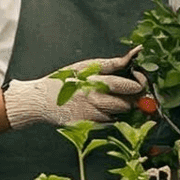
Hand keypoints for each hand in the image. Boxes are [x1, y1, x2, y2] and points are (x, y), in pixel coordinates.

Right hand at [3, 55, 144, 129]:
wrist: (40, 101)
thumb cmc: (63, 81)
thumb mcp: (86, 66)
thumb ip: (113, 63)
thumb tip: (137, 51)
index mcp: (97, 82)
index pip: (130, 86)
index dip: (139, 84)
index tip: (138, 82)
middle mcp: (96, 101)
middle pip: (128, 104)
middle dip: (129, 99)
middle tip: (123, 93)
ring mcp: (92, 117)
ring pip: (119, 116)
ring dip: (118, 109)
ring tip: (104, 100)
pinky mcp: (88, 128)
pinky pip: (107, 125)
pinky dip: (107, 118)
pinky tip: (96, 110)